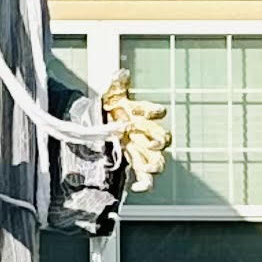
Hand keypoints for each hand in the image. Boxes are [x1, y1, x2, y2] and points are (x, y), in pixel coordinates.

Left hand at [100, 70, 171, 190]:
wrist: (100, 118)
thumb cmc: (108, 105)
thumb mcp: (109, 93)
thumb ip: (116, 83)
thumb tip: (121, 73)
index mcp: (140, 114)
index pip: (153, 112)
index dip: (155, 112)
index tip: (157, 111)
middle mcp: (144, 131)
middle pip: (162, 138)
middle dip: (159, 142)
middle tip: (151, 145)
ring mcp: (140, 148)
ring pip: (157, 159)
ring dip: (155, 165)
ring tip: (149, 170)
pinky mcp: (133, 161)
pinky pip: (144, 176)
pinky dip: (143, 183)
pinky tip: (136, 187)